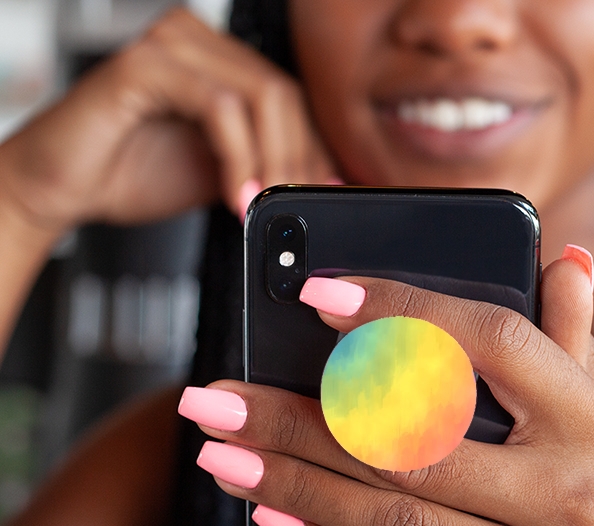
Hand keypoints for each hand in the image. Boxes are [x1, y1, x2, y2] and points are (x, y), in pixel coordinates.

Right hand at [0, 8, 335, 234]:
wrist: (64, 186)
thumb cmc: (131, 173)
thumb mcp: (220, 174)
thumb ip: (263, 167)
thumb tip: (315, 184)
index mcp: (217, 62)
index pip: (289, 99)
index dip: (313, 150)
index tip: (321, 195)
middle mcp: (197, 42)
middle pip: (283, 95)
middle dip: (298, 161)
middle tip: (294, 207)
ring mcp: (171, 46)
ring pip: (260, 96)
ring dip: (273, 161)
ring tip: (264, 206)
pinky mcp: (145, 65)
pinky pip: (219, 106)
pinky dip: (238, 157)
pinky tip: (236, 195)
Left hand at [183, 253, 593, 525]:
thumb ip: (572, 343)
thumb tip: (559, 260)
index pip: (490, 344)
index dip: (400, 315)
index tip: (317, 297)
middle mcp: (582, 500)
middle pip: (414, 444)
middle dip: (299, 418)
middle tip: (215, 396)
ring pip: (395, 523)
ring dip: (293, 484)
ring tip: (222, 454)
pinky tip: (275, 520)